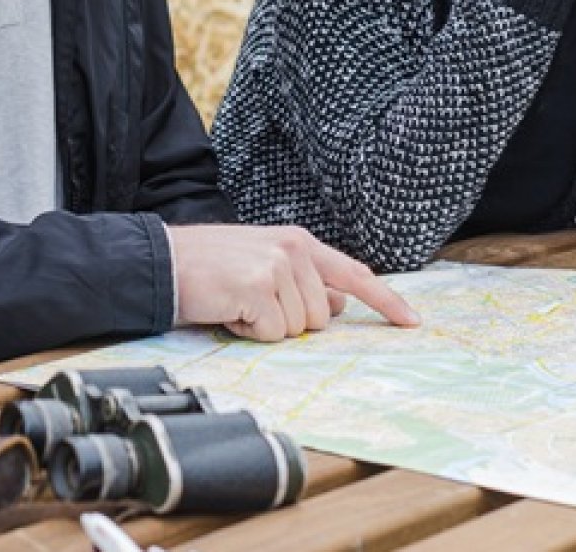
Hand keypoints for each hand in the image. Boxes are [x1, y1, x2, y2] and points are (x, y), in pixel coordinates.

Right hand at [167, 225, 419, 340]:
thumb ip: (304, 281)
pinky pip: (272, 333)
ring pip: (297, 328)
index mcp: (299, 242)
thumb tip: (338, 304)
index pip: (354, 273)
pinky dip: (249, 331)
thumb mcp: (264, 266)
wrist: (164, 263)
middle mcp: (293, 249)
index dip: (386, 300)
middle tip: (250, 303)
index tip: (411, 321)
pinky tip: (229, 309)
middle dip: (287, 321)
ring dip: (265, 327)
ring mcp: (276, 266)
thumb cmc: (211, 269)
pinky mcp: (257, 286)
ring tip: (237, 303)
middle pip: (322, 317)